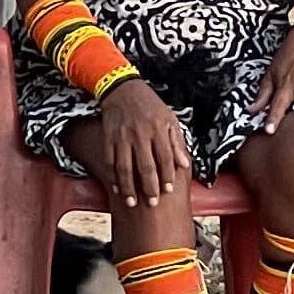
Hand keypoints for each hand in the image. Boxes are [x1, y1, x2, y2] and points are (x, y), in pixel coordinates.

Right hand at [92, 81, 189, 210]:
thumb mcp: (169, 118)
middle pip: (145, 166)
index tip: (168, 190)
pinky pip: (110, 161)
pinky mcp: (108, 138)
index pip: (165, 157)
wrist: (123, 90)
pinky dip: (112, 177)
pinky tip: (117, 188)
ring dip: (128, 188)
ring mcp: (122, 137)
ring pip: (125, 167)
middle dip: (149, 187)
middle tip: (152, 204)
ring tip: (132, 203)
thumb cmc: (150, 105)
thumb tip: (184, 164)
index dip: (167, 175)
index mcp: (158, 129)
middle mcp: (140, 134)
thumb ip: (176, 142)